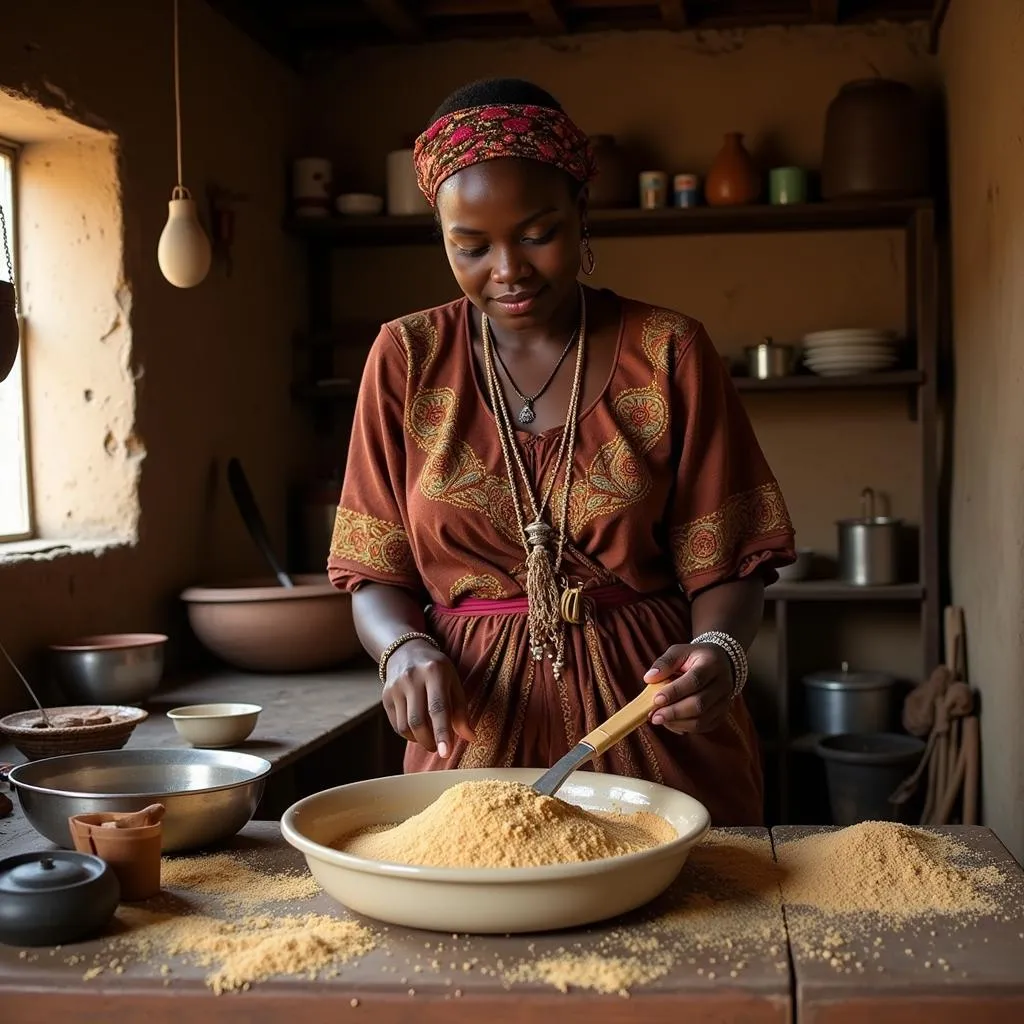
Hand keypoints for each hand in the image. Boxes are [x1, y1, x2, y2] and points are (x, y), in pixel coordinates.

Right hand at [382, 640, 474, 757]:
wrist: (406, 651)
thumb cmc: (437, 670)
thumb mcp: (454, 682)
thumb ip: (461, 710)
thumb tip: (471, 738)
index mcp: (434, 671)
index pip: (438, 708)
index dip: (443, 733)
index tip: (446, 753)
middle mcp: (412, 678)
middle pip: (418, 721)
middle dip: (431, 741)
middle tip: (440, 748)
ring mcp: (395, 687)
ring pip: (405, 726)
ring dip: (420, 740)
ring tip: (430, 739)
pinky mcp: (385, 696)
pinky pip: (396, 726)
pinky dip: (409, 735)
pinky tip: (418, 730)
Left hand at [643, 643, 734, 733]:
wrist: (721, 663)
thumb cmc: (695, 657)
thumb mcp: (680, 651)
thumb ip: (665, 663)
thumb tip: (649, 678)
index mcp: (712, 663)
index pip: (694, 680)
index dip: (674, 692)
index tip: (656, 699)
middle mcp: (722, 684)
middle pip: (699, 704)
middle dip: (674, 712)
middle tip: (654, 716)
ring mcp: (724, 702)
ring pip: (702, 719)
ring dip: (677, 722)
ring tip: (659, 719)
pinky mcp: (721, 714)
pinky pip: (703, 726)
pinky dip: (685, 727)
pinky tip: (671, 722)